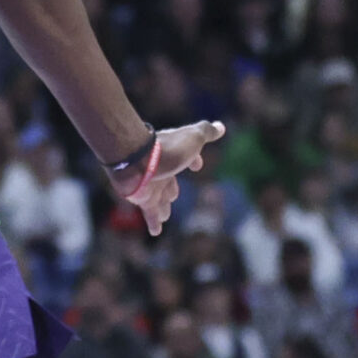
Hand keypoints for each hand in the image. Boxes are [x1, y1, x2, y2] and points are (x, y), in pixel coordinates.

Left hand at [107, 120, 224, 236]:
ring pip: (159, 199)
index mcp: (173, 154)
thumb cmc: (168, 149)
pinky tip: (156, 232)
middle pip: (168, 182)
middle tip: (173, 195)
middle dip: (171, 189)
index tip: (196, 166)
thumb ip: (206, 132)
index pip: (184, 158)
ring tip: (165, 215)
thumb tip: (220, 126)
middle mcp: (160, 170)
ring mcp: (150, 185)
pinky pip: (150, 214)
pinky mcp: (143, 199)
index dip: (192, 160)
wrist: (137, 160)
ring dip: (162, 207)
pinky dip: (154, 222)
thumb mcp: (192, 138)